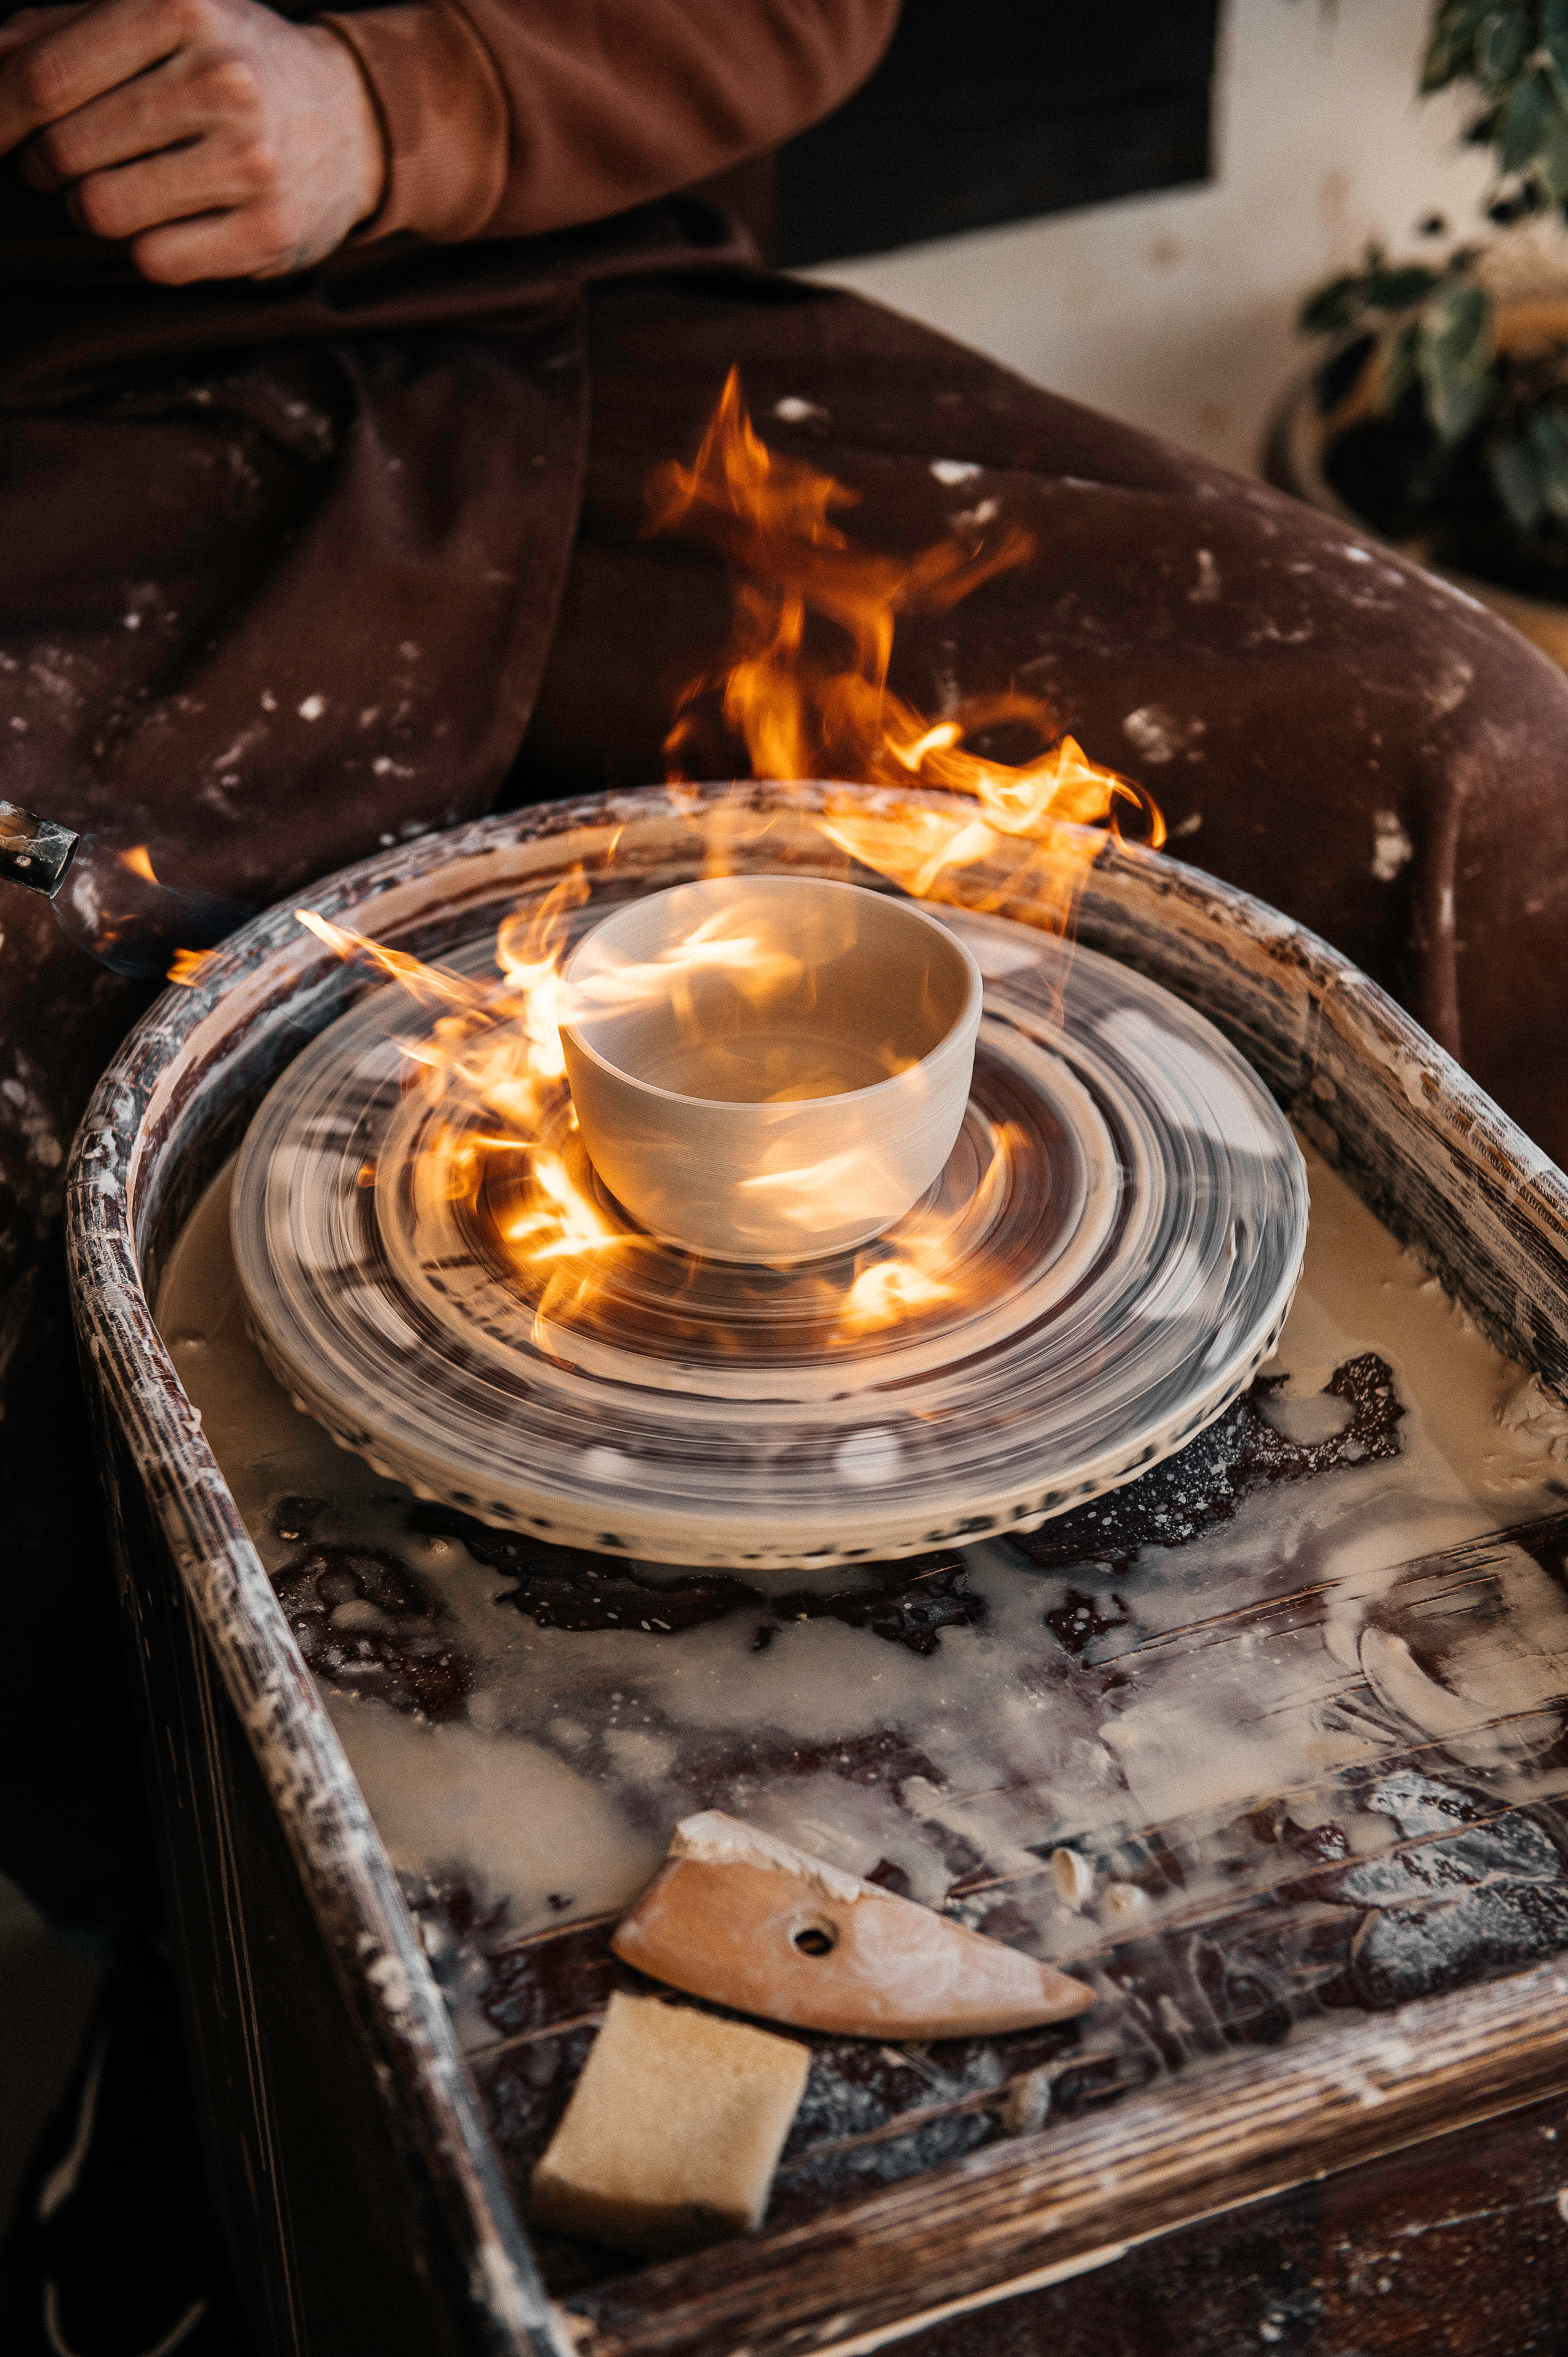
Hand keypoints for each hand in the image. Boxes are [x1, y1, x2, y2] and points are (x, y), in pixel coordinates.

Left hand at [0, 0, 385, 282]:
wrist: (350, 121)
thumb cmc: (231, 63)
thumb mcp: (160, 17)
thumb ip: (68, 28)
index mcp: (181, 9)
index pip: (46, 77)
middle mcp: (222, 81)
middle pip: (68, 148)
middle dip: (45, 164)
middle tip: (57, 164)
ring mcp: (251, 161)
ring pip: (104, 210)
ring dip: (90, 208)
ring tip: (111, 190)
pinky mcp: (270, 231)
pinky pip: (156, 259)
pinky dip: (145, 245)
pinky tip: (167, 221)